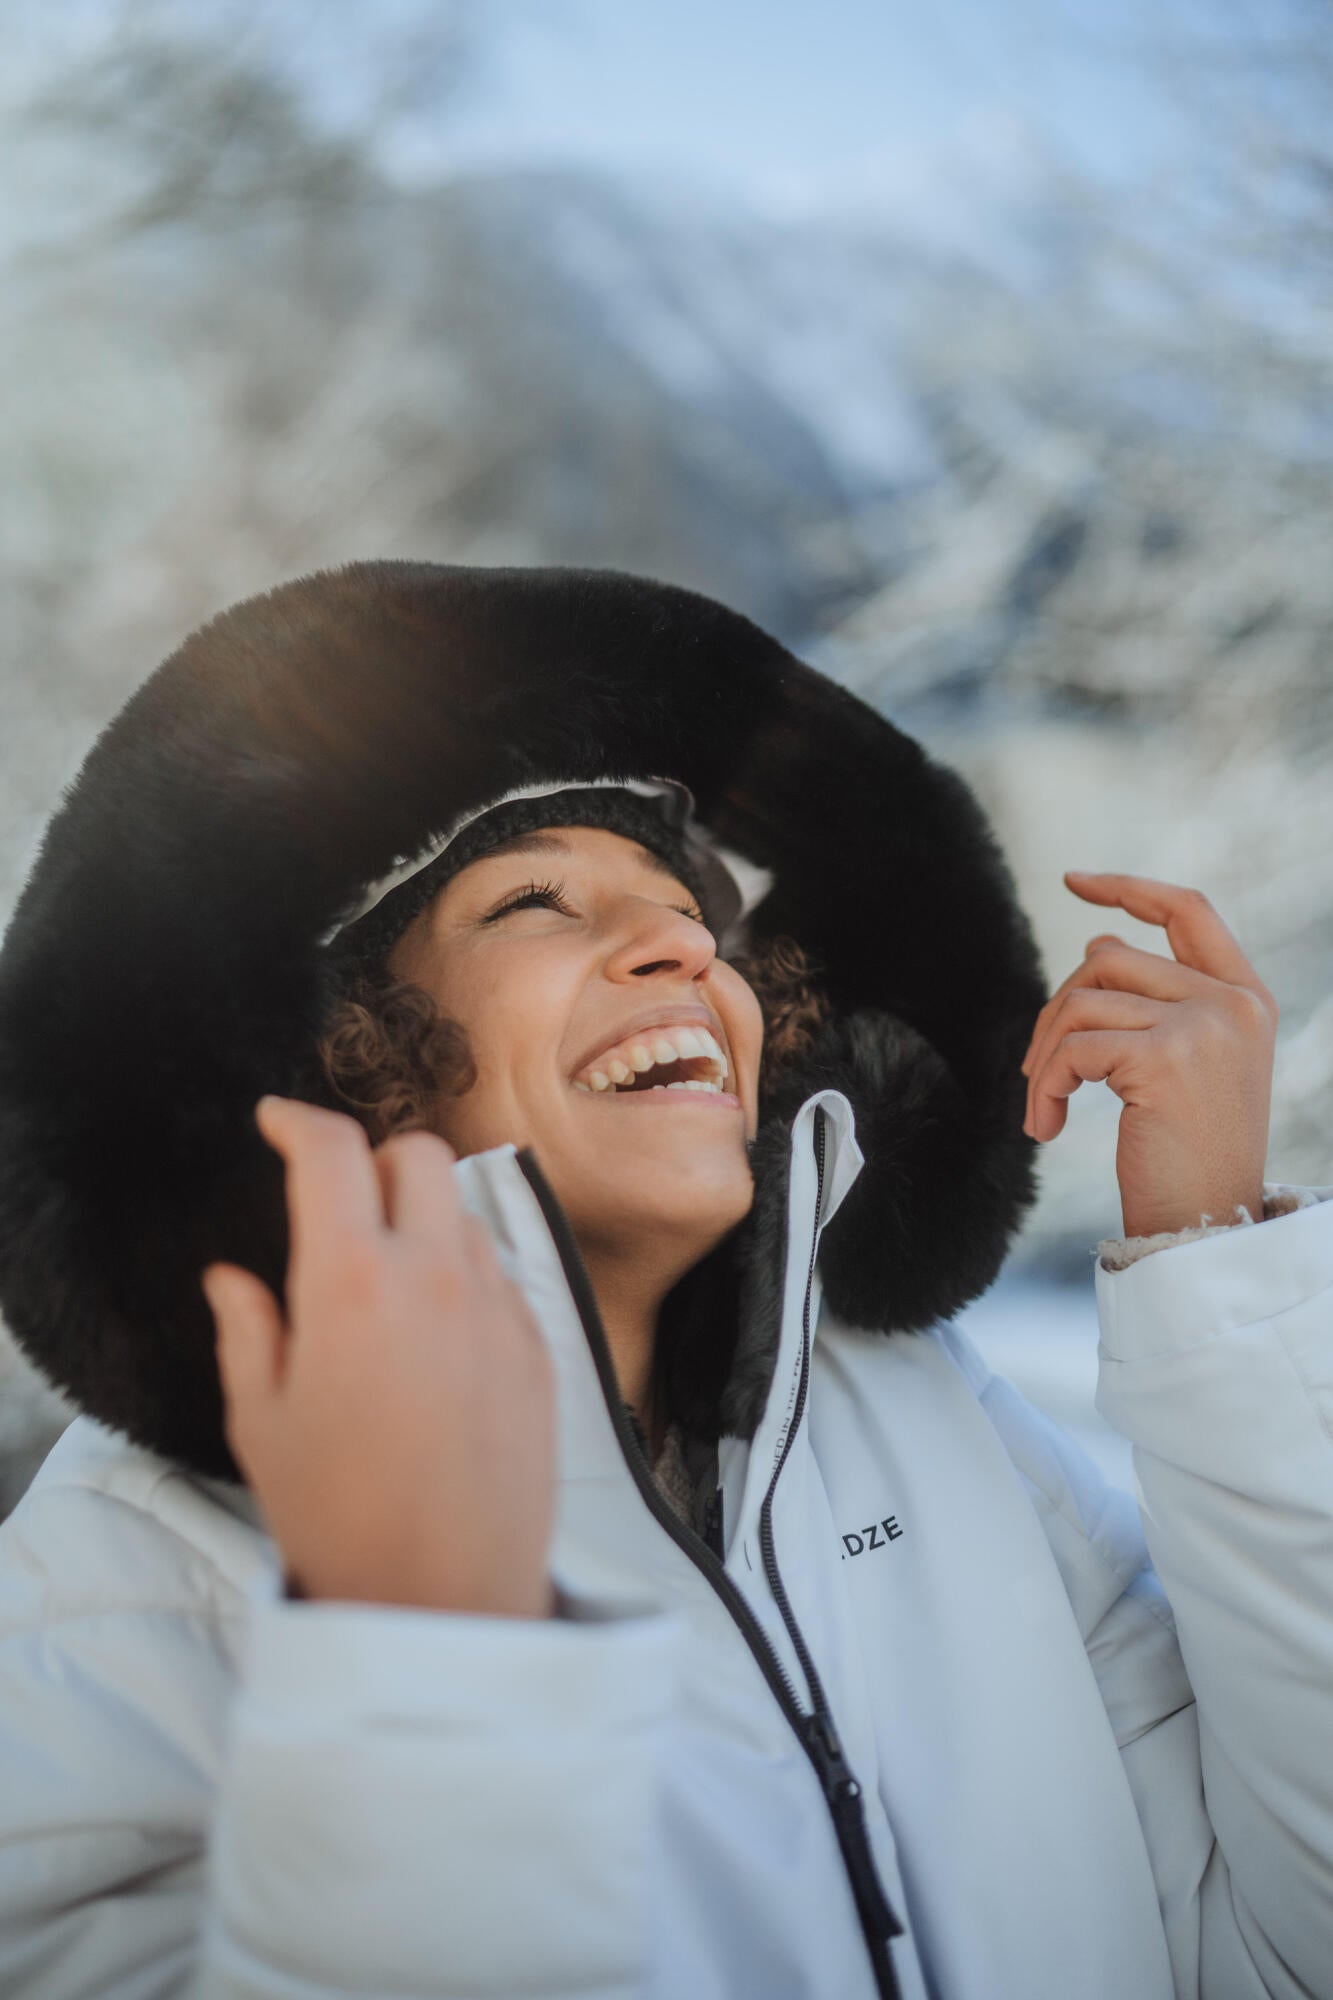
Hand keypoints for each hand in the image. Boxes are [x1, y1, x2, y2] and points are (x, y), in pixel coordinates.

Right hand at [202, 1096, 556, 1617]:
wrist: (446, 1596)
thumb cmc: (337, 1515)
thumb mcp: (261, 1423)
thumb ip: (248, 1330)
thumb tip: (235, 1279)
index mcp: (353, 1280)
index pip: (332, 1150)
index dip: (297, 1120)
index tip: (276, 1122)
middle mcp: (436, 1273)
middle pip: (419, 1153)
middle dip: (375, 1161)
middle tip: (342, 1207)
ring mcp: (499, 1307)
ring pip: (466, 1215)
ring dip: (424, 1222)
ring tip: (387, 1290)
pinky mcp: (539, 1347)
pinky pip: (501, 1277)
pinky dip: (464, 1279)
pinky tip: (435, 1342)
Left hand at [1020, 874, 1277, 1240]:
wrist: (1206, 1228)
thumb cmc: (1188, 1159)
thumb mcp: (1181, 1068)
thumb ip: (1153, 1002)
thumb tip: (1099, 941)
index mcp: (1246, 998)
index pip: (1188, 910)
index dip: (1129, 888)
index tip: (1074, 880)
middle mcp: (1233, 1003)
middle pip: (1109, 958)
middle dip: (1055, 1011)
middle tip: (1037, 1073)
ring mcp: (1205, 1026)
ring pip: (1081, 1001)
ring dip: (1043, 1058)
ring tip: (1040, 1108)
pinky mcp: (1165, 1058)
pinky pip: (1071, 1048)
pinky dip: (1044, 1086)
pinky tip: (1046, 1127)